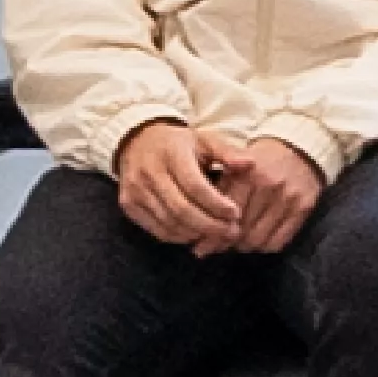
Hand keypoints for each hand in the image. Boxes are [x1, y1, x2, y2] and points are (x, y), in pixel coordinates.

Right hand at [112, 120, 240, 245]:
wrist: (136, 141)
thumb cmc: (178, 144)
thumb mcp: (204, 140)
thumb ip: (228, 152)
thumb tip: (249, 164)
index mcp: (171, 154)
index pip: (195, 186)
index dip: (216, 204)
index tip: (236, 213)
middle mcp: (149, 173)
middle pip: (181, 209)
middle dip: (210, 225)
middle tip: (232, 232)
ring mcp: (135, 191)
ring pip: (169, 223)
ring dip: (196, 234)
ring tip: (218, 235)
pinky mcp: (128, 204)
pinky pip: (156, 229)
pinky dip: (178, 237)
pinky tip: (196, 234)